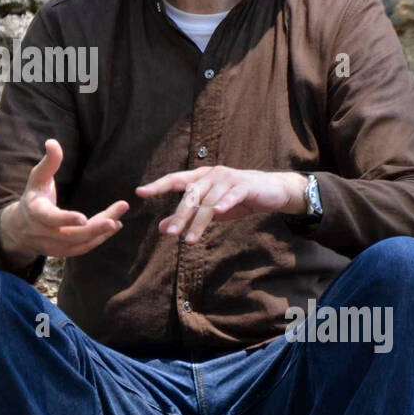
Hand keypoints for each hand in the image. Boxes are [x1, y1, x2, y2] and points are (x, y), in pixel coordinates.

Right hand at [0, 138, 129, 263]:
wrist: (20, 228)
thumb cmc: (33, 196)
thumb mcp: (37, 178)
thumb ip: (49, 162)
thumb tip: (52, 142)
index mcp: (36, 213)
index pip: (50, 218)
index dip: (65, 219)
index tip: (83, 218)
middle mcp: (43, 233)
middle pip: (70, 235)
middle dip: (94, 229)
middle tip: (114, 220)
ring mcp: (52, 246)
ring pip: (79, 243)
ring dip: (100, 234)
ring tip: (118, 219)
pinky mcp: (62, 253)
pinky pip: (82, 249)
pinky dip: (98, 239)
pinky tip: (114, 226)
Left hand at [135, 167, 305, 243]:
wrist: (273, 192)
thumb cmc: (238, 199)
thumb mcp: (210, 210)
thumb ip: (187, 216)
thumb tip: (161, 228)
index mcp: (201, 178)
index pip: (175, 180)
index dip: (158, 185)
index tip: (140, 192)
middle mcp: (212, 175)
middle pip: (191, 195)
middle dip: (180, 215)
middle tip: (170, 234)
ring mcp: (228, 178)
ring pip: (209, 201)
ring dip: (198, 221)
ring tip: (189, 239)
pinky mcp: (245, 185)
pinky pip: (232, 195)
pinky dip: (225, 203)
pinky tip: (218, 213)